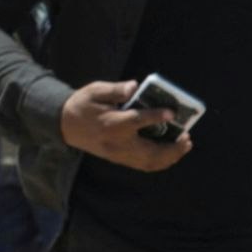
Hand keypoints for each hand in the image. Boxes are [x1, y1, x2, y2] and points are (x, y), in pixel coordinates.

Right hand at [59, 79, 193, 172]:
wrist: (64, 125)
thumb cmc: (82, 104)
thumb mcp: (95, 90)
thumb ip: (116, 90)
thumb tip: (134, 86)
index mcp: (112, 123)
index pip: (137, 121)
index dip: (156, 117)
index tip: (171, 113)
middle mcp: (117, 143)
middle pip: (149, 152)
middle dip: (172, 148)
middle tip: (187, 138)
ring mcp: (118, 154)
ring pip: (148, 162)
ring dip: (169, 157)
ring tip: (184, 146)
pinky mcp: (118, 158)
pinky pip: (143, 165)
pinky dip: (159, 162)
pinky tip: (170, 154)